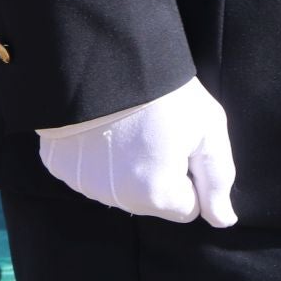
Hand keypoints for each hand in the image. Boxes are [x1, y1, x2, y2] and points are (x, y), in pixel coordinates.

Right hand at [37, 77, 237, 226]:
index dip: (189, 177)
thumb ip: (218, 180)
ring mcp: (83, 182)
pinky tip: (98, 131)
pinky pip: (87, 174)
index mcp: (157, 193)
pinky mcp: (58, 166)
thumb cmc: (165, 94)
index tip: (180, 144)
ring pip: (118, 189)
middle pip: (151, 202)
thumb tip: (222, 220)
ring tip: (125, 129)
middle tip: (153, 134)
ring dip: (126, 169)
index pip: (187, 208)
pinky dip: (94, 158)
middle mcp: (117, 197)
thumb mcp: (208, 130)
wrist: (103, 59)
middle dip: (158, 176)